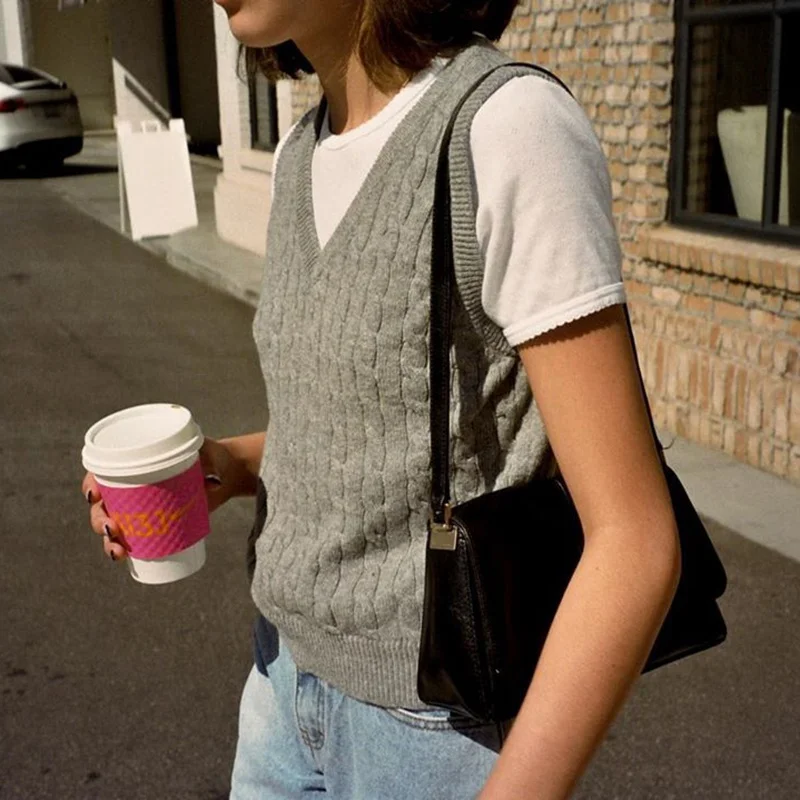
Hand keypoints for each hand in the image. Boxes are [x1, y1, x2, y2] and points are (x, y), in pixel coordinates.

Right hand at [81, 438, 242, 561]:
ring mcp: (138, 507)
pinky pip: (129, 539)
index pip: (101, 472)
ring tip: (119, 550)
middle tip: (113, 527)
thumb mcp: (209, 453)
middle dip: (99, 520)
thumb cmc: (210, 457)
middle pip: (102, 505)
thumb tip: (213, 484)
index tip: (95, 495)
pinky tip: (122, 557)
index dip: (91, 485)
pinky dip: (121, 549)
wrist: (223, 473)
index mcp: (134, 462)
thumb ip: (210, 462)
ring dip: (108, 541)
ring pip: (112, 526)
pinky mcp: (151, 523)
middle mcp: (130, 485)